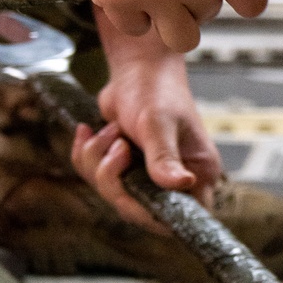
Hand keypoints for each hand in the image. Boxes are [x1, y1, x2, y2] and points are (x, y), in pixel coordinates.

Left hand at [70, 14, 221, 231]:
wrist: (136, 66)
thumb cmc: (156, 89)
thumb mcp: (158, 123)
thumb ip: (164, 157)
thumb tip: (183, 184)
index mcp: (196, 171)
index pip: (183, 216)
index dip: (153, 214)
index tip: (131, 189)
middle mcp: (174, 177)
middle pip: (137, 207)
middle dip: (114, 178)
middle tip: (117, 147)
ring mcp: (147, 172)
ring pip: (111, 191)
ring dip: (98, 162)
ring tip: (109, 131)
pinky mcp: (124, 164)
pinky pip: (96, 177)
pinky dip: (86, 156)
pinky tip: (88, 131)